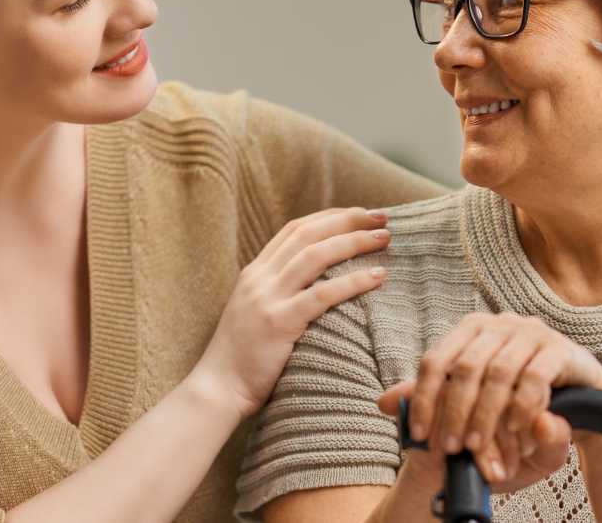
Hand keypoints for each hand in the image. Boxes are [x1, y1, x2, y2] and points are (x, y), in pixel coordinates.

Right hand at [195, 207, 391, 418]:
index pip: (294, 229)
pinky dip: (353, 281)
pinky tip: (377, 277)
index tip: (357, 214)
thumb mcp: (253, 312)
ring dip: (354, 242)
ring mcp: (267, 299)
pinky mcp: (280, 323)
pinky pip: (323, 295)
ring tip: (384, 239)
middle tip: (381, 217)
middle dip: (347, 220)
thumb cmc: (241, 358)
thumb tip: (315, 284)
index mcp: (254, 272)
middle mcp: (260, 278)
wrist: (217, 389)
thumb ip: (277, 293)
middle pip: (308, 234)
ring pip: (316, 256)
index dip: (328, 216)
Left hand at [379, 312, 601, 488]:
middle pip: (463, 367)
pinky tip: (516, 430)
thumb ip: (434, 401)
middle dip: (452, 411)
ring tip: (477, 446)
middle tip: (449, 448)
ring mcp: (529, 332)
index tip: (419, 435)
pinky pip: (534, 377)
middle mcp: (496, 323)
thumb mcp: (472, 408)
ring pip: (496, 372)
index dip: (422, 398)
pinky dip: (521, 407)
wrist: (584, 406)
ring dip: (484, 414)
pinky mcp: (559, 349)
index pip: (434, 360)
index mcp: (468, 330)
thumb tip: (382, 403)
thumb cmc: (518, 407)